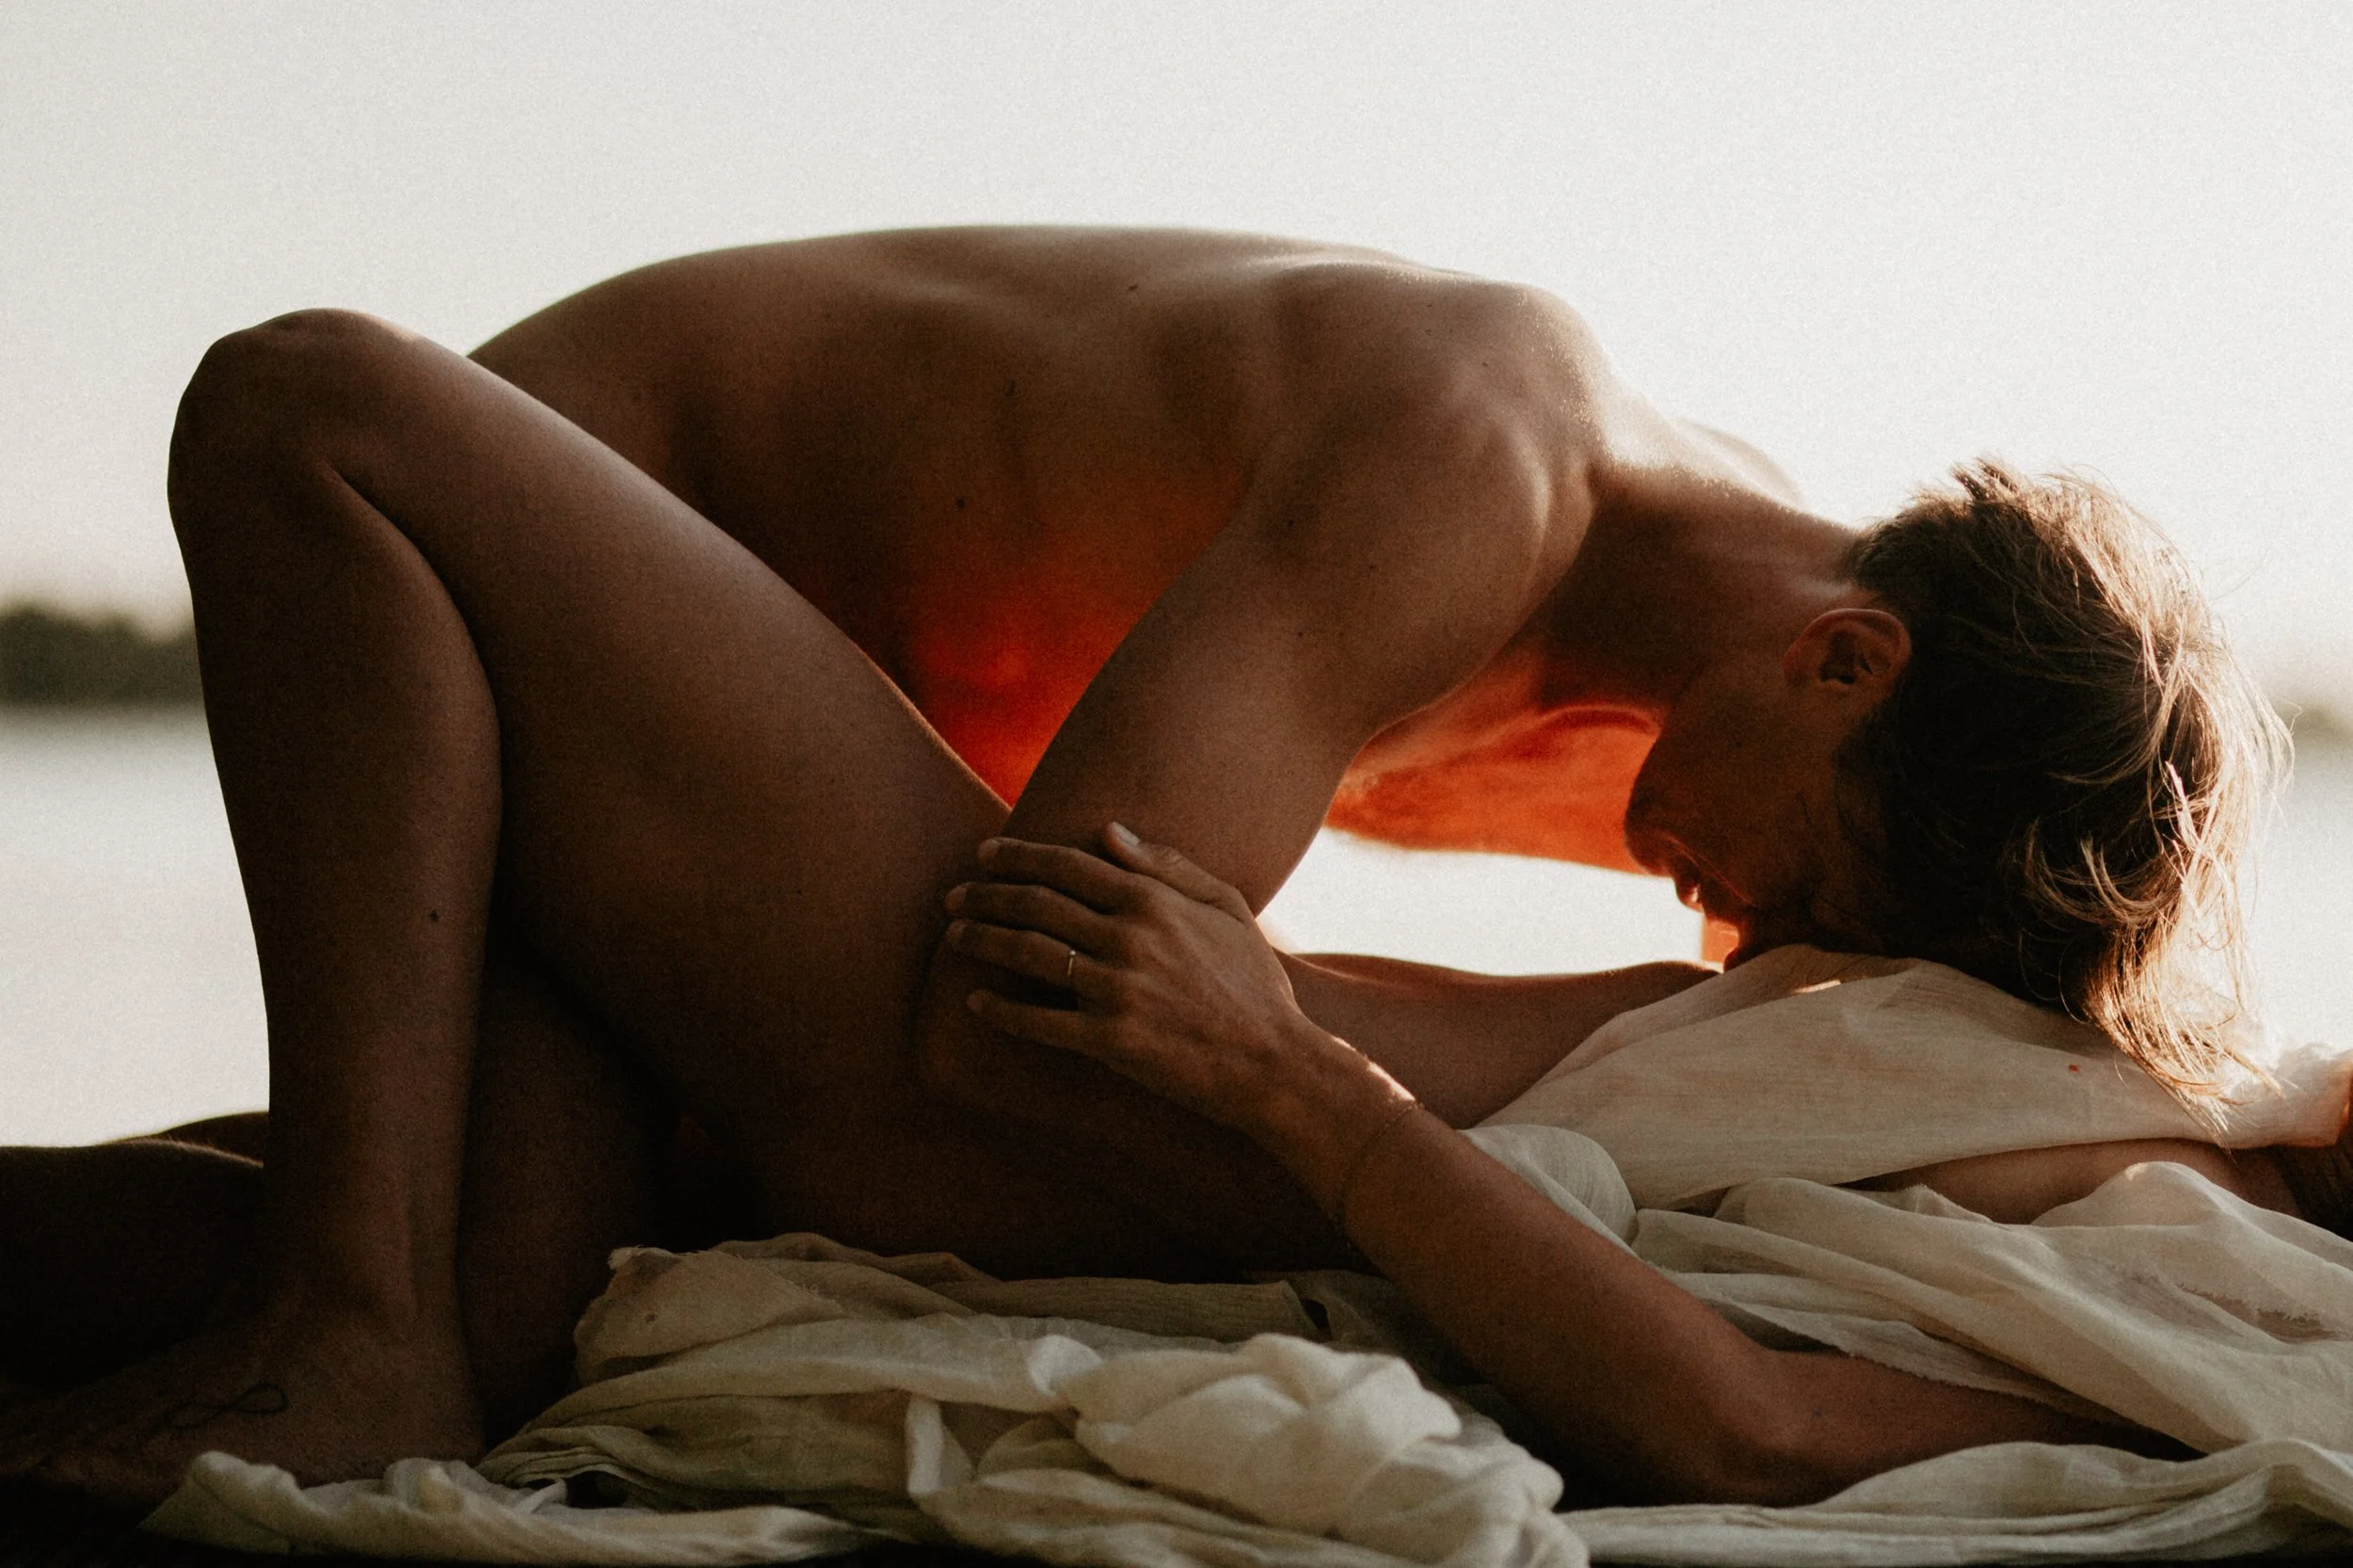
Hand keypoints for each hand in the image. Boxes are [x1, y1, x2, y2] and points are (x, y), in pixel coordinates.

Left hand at [943, 824, 1407, 1161]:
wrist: (1272, 1062)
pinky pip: (1039, 1021)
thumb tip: (1108, 832)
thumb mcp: (1226, 907)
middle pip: (1037, 904)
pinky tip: (976, 1001)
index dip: (1018, 856)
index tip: (985, 853)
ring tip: (954, 936)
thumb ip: (1168, 865)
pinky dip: (1001, 1010)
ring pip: (1029, 953)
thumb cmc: (1253, 982)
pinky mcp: (1110, 1040)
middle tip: (953, 896)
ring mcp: (1117, 989)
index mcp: (1154, 901)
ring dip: (983, 940)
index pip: (1067, 865)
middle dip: (985, 895)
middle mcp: (1129, 938)